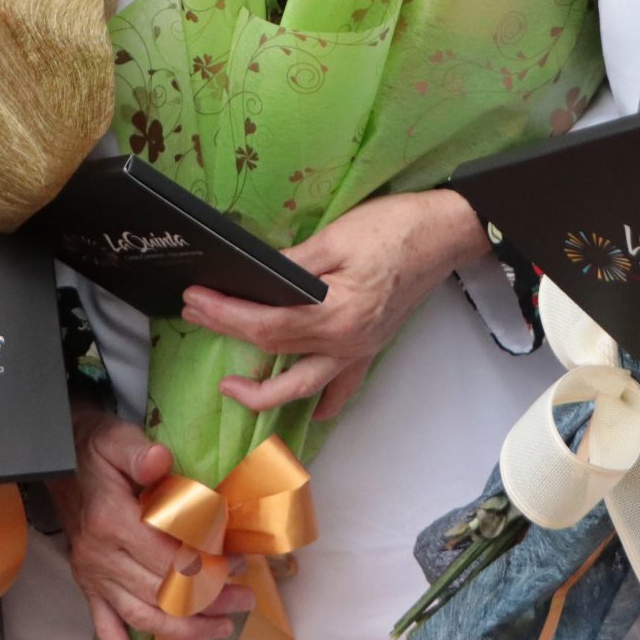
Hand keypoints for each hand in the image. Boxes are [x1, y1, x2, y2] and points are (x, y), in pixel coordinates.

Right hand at [51, 406, 251, 639]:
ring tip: (224, 625)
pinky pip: (106, 629)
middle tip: (246, 596)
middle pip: (162, 592)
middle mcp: (101, 556)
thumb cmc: (96, 451)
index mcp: (111, 521)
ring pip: (143, 617)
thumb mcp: (117, 439)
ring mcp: (94, 577)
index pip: (167, 556)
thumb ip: (138, 452)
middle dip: (209, 599)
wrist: (60, 461)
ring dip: (186, 628)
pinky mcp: (90, 589)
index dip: (206, 565)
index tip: (238, 562)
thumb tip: (160, 460)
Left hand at [180, 190, 483, 419]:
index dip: (225, 314)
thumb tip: (256, 278)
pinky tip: (313, 410)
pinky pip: (344, 385)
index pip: (265, 323)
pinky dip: (325, 401)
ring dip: (265, 392)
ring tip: (233, 388)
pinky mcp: (371, 345)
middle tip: (195, 315)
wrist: (444, 233)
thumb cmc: (394, 229)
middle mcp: (346, 342)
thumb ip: (292, 265)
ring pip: (304, 385)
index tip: (196, 299)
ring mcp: (360, 349)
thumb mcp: (334, 237)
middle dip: (229, 333)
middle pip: (274, 349)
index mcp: (334, 314)